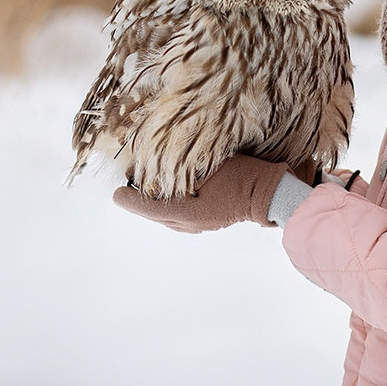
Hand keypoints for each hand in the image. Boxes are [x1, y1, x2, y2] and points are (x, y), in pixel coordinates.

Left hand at [113, 154, 289, 232]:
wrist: (270, 193)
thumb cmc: (242, 176)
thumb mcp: (211, 165)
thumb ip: (185, 165)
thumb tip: (164, 161)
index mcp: (188, 212)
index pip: (151, 208)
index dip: (131, 200)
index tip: (117, 193)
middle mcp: (191, 222)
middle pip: (157, 215)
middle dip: (141, 203)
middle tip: (127, 190)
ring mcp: (201, 224)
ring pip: (169, 218)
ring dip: (156, 206)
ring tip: (146, 192)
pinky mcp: (210, 220)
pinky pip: (181, 217)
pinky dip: (170, 208)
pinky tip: (172, 197)